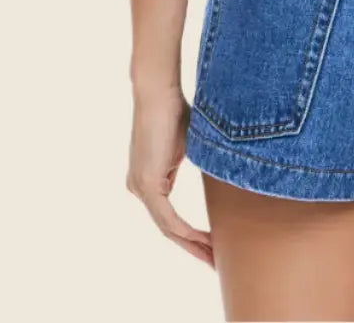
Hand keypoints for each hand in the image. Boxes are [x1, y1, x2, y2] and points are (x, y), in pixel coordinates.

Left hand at [127, 86, 213, 266]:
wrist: (159, 92)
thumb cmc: (175, 109)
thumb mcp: (186, 145)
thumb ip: (185, 164)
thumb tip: (204, 170)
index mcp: (147, 180)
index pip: (169, 218)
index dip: (190, 236)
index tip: (212, 245)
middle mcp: (139, 188)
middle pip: (168, 229)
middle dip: (193, 249)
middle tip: (214, 262)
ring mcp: (140, 188)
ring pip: (168, 228)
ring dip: (192, 245)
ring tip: (214, 257)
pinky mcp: (147, 184)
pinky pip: (167, 219)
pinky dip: (186, 232)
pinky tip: (204, 240)